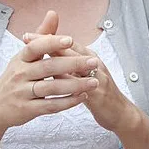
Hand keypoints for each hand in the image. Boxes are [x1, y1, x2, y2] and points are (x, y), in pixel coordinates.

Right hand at [0, 12, 98, 142]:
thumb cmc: (15, 78)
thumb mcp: (24, 56)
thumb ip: (41, 36)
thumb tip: (53, 13)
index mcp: (21, 59)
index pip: (35, 47)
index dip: (52, 43)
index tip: (70, 40)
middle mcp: (20, 74)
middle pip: (48, 68)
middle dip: (73, 64)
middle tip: (93, 62)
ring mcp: (23, 93)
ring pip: (52, 88)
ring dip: (75, 85)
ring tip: (94, 82)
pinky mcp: (27, 110)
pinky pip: (50, 106)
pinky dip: (67, 102)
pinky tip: (82, 97)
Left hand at [22, 29, 137, 134]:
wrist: (120, 112)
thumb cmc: (100, 93)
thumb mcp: (84, 76)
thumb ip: (68, 66)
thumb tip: (49, 56)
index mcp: (90, 57)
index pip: (68, 44)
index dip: (48, 38)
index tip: (28, 35)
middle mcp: (95, 64)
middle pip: (70, 50)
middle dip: (48, 44)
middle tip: (28, 40)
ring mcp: (98, 78)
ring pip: (77, 66)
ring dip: (55, 61)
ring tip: (36, 59)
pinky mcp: (99, 94)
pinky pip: (83, 87)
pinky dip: (69, 84)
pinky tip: (55, 84)